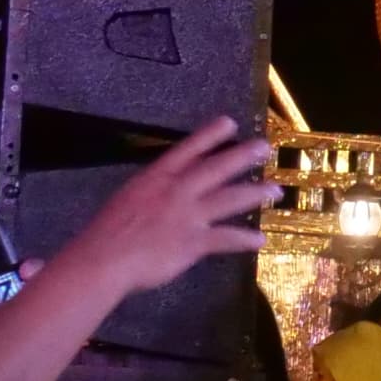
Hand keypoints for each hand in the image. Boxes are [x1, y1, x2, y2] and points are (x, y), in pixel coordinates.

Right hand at [63, 117, 277, 292]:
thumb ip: (151, 191)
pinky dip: (244, 240)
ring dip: (255, 193)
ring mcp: (188, 215)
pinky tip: (260, 240)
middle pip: (216, 168)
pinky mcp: (193, 241)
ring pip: (229, 199)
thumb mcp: (128, 198)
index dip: (210, 135)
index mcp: (156, 177)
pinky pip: (226, 239)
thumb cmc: (108, 232)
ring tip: (275, 190)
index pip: (187, 149)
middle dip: (242, 156)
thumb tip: (164, 189)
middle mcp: (176, 190)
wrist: (104, 258)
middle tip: (265, 147)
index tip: (229, 122)